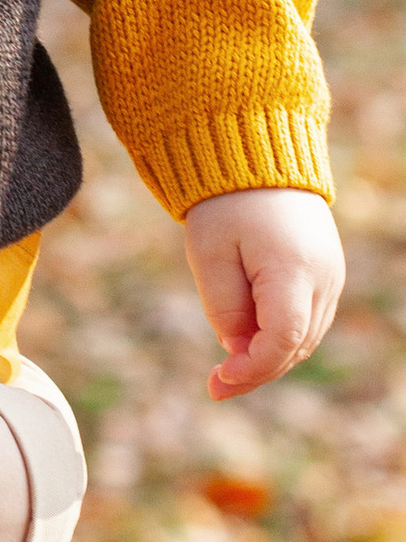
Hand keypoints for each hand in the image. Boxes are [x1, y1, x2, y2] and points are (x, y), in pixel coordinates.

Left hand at [185, 187, 344, 398]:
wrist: (259, 155)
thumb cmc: (227, 203)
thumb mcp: (209, 255)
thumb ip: (224, 308)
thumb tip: (237, 350)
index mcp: (294, 270)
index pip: (283, 339)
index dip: (253, 368)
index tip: (218, 380)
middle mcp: (324, 277)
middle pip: (297, 344)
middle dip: (258, 370)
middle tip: (216, 386)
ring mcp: (332, 275)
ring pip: (306, 336)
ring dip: (271, 356)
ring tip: (228, 369)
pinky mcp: (328, 272)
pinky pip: (308, 318)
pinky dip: (282, 336)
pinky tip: (250, 342)